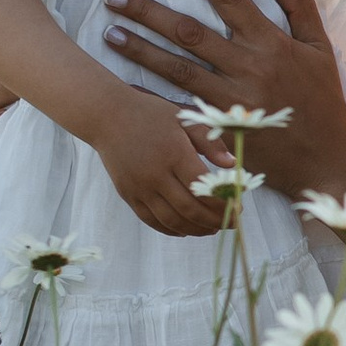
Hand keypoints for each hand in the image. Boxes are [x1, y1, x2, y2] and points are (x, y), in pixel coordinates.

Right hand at [90, 84, 227, 236]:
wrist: (108, 116)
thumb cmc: (150, 114)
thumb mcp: (183, 119)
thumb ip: (210, 142)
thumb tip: (233, 164)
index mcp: (174, 153)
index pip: (203, 188)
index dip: (222, 203)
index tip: (238, 207)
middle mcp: (156, 174)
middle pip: (189, 209)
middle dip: (214, 221)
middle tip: (230, 223)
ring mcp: (140, 188)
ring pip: (172, 220)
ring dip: (195, 229)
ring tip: (212, 229)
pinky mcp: (128, 195)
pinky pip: (151, 220)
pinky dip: (171, 230)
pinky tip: (186, 230)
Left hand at [104, 0, 345, 179]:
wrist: (327, 163)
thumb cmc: (325, 103)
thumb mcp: (321, 51)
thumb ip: (300, 8)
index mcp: (270, 43)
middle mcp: (247, 68)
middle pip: (188, 31)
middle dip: (148, 11)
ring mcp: (230, 101)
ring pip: (176, 68)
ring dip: (139, 49)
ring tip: (109, 32)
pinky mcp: (220, 130)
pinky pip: (177, 109)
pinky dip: (149, 96)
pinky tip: (122, 83)